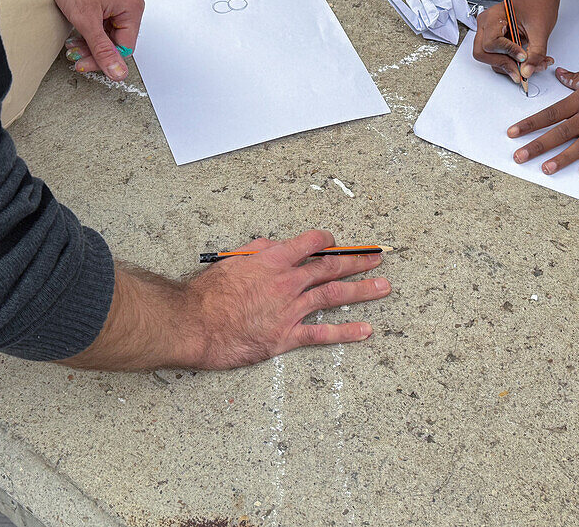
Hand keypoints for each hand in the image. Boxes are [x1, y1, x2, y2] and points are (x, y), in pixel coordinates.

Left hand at [26, 0, 144, 80]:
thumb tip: (118, 72)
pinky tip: (75, 32)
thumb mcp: (86, 20)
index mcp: (132, 7)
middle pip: (117, 40)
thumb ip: (103, 49)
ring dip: (90, 41)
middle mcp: (128, 2)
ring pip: (107, 31)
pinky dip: (88, 29)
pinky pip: (102, 20)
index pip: (125, 47)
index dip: (105, 60)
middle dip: (95, 50)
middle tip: (75, 57)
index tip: (85, 65)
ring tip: (71, 46)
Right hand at [180, 231, 389, 369]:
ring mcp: (290, 309)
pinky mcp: (287, 336)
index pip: (311, 244)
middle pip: (330, 267)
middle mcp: (288, 282)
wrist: (195, 324)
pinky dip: (347, 332)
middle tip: (376, 258)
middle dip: (357, 261)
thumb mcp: (232, 260)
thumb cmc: (207, 293)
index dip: (328, 241)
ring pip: (334, 296)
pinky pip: (323, 334)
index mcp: (274, 260)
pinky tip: (365, 330)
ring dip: (362, 290)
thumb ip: (258, 252)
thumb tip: (274, 246)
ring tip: (383, 287)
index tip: (337, 242)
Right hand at [473, 0, 559, 83]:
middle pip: (483, 53)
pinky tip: (526, 60)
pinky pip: (497, 56)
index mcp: (493, 17)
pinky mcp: (495, 39)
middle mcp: (486, 24)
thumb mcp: (540, 30)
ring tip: (529, 64)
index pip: (491, 43)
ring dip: (509, 65)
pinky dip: (511, 62)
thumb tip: (527, 71)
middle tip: (521, 69)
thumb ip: (535, 53)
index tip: (523, 56)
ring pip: (489, 58)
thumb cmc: (538, 3)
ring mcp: (488, 32)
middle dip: (503, 63)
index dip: (507, 52)